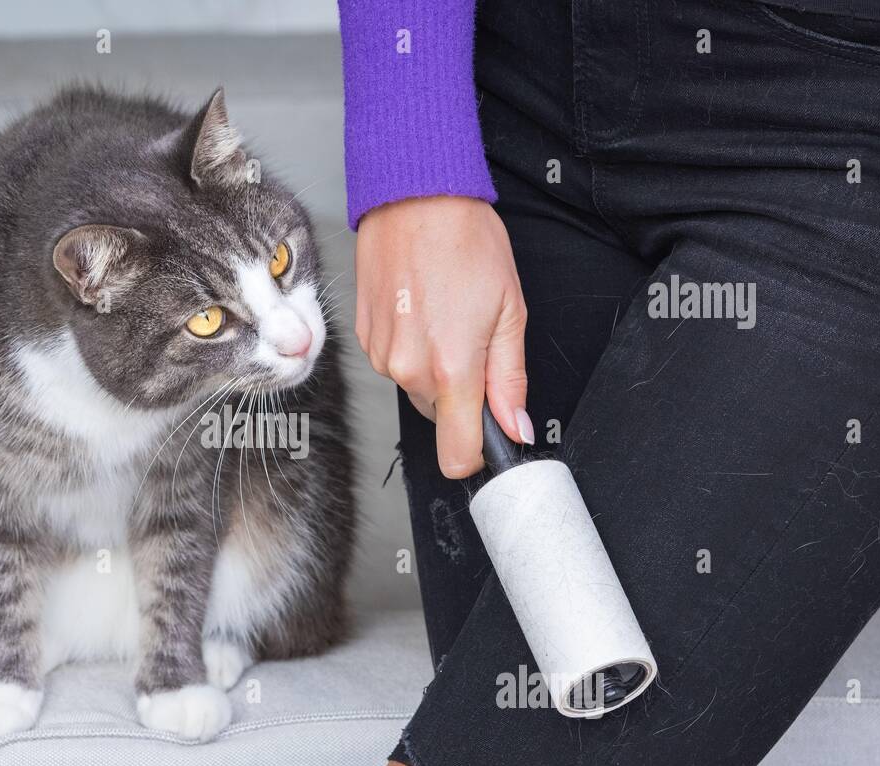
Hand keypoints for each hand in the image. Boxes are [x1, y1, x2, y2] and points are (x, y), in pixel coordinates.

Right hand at [355, 195, 530, 477]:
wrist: (413, 197)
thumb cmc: (464, 240)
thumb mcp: (511, 310)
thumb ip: (511, 379)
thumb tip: (515, 425)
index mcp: (452, 368)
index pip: (458, 455)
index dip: (479, 451)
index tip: (491, 434)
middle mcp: (409, 370)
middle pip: (441, 418)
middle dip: (462, 394)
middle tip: (475, 340)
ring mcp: (382, 356)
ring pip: (418, 389)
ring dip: (435, 367)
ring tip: (446, 314)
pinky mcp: (364, 341)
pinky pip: (397, 364)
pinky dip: (413, 347)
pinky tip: (422, 308)